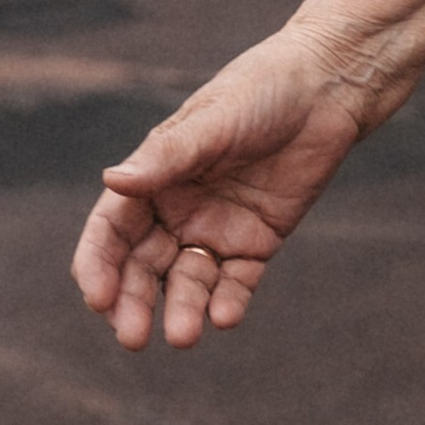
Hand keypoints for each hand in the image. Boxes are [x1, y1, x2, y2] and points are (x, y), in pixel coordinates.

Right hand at [71, 26, 380, 350]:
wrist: (326, 88)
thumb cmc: (260, 90)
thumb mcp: (214, 121)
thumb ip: (168, 157)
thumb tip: (113, 181)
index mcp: (153, 178)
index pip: (112, 232)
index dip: (99, 265)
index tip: (97, 297)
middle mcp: (177, 210)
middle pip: (143, 268)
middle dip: (133, 302)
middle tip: (132, 337)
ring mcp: (216, 228)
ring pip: (188, 282)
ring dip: (182, 310)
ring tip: (184, 336)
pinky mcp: (257, 242)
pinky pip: (236, 282)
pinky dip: (228, 302)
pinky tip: (225, 317)